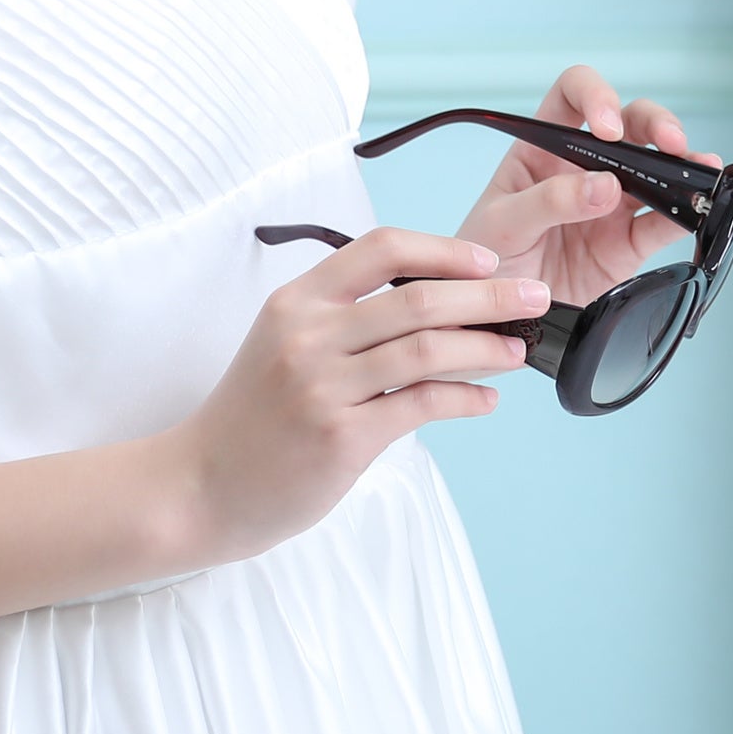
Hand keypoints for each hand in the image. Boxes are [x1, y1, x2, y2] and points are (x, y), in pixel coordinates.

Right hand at [169, 229, 546, 564]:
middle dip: (490, 295)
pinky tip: (486, 400)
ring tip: (517, 351)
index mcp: (297, 301)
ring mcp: (322, 386)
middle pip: (419, 298)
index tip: (487, 259)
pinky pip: (422, 406)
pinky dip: (466, 398)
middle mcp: (308, 335)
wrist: (198, 486)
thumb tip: (437, 303)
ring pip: (428, 350)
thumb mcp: (284, 343)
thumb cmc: (253, 416)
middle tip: (533, 296)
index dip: (444, 249)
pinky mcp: (340, 437)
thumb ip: (345, 318)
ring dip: (486, 348)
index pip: (381, 247)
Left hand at [459, 64, 711, 309]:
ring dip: (684, 164)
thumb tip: (604, 185)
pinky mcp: (628, 246)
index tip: (607, 125)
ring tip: (701, 169)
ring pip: (658, 168)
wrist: (492, 325)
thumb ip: (548, 201)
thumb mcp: (500, 225)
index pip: (572, 96)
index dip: (595, 96)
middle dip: (656, 123)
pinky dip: (688, 216)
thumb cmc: (481, 263)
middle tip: (669, 142)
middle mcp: (583, 169)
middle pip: (630, 123)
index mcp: (542, 150)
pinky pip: (665, 224)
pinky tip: (700, 210)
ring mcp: (611, 206)